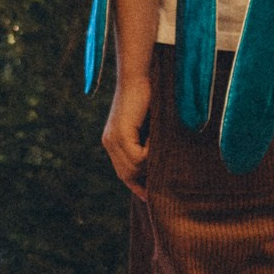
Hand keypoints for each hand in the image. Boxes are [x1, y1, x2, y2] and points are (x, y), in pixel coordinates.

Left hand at [101, 74, 151, 197]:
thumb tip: (161, 166)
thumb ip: (149, 144)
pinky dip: (150, 153)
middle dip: (145, 180)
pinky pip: (137, 157)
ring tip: (161, 148)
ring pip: (133, 168)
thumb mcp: (149, 127)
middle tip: (164, 181)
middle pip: (126, 175)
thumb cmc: (149, 96)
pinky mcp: (121, 134)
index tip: (149, 197)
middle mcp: (110, 143)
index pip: (123, 173)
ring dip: (150, 163)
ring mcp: (113, 139)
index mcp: (113, 142)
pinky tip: (157, 138)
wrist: (139, 76)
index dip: (136, 186)